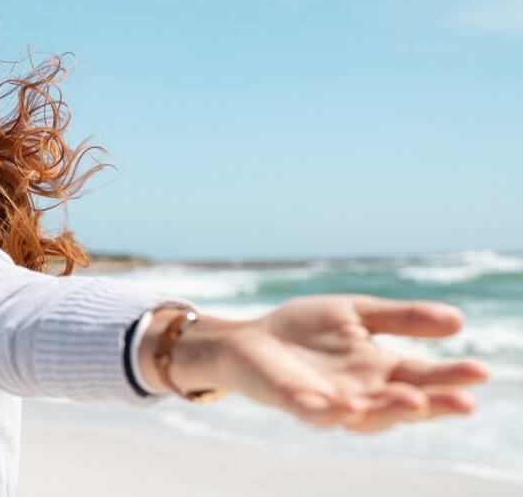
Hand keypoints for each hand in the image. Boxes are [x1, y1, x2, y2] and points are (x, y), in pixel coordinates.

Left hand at [207, 294, 489, 432]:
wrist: (249, 338)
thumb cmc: (304, 329)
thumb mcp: (357, 314)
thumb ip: (401, 318)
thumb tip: (459, 320)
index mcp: (379, 371)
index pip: (422, 377)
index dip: (450, 377)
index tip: (481, 369)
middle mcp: (361, 393)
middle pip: (403, 404)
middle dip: (433, 405)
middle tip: (465, 401)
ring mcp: (329, 401)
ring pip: (366, 416)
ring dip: (389, 411)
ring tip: (414, 401)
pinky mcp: (295, 402)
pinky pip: (315, 413)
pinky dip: (332, 413)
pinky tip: (348, 407)